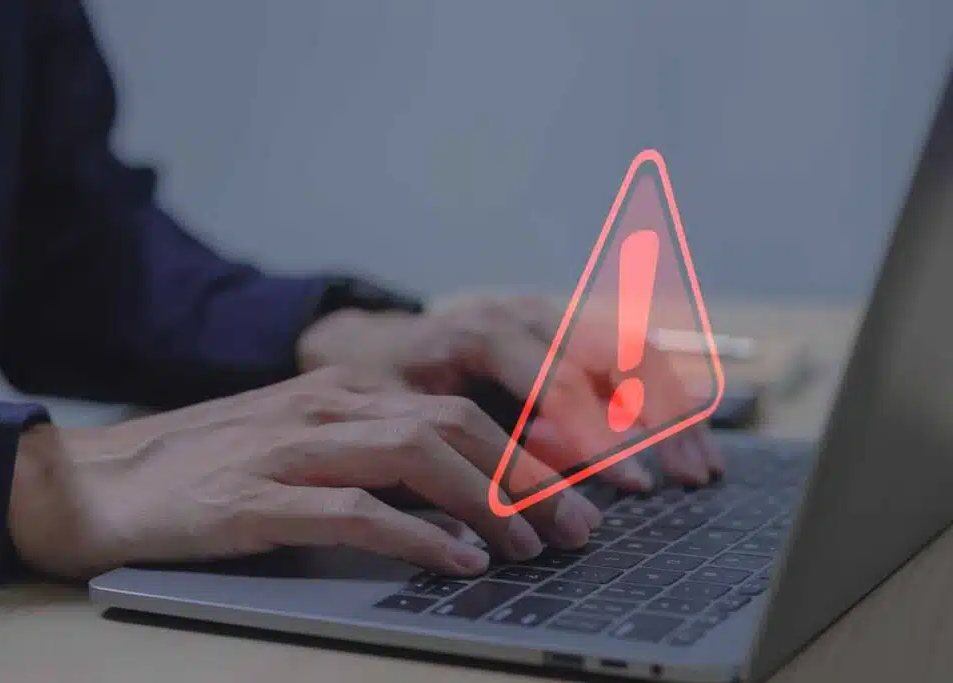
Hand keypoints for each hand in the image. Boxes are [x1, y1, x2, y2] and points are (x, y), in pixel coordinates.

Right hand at [8, 367, 600, 579]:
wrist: (101, 480)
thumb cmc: (211, 468)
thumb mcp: (302, 442)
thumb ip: (372, 451)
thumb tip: (459, 491)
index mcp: (345, 390)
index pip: (459, 405)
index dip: (526, 446)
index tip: (577, 489)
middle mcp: (328, 405)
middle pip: (455, 426)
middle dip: (528, 477)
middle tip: (577, 527)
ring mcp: (293, 447)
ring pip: (418, 454)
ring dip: (487, 502)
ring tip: (531, 546)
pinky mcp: (257, 497)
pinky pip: (356, 509)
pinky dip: (417, 535)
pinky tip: (456, 562)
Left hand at [297, 295, 721, 490]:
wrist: (378, 345)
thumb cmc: (390, 387)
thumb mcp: (410, 417)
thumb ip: (476, 446)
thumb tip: (546, 487)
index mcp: (484, 331)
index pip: (560, 384)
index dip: (600, 437)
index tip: (634, 485)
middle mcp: (527, 314)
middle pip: (614, 357)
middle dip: (657, 420)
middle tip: (688, 478)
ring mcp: (552, 314)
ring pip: (634, 352)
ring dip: (674, 409)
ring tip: (702, 468)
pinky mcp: (567, 326)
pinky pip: (629, 355)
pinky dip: (663, 396)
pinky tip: (689, 436)